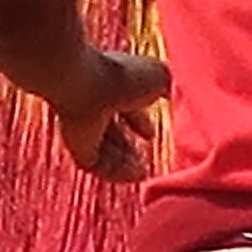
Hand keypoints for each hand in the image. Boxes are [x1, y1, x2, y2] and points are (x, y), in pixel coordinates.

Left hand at [38, 45, 167, 180]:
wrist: (89, 86)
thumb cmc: (122, 74)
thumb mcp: (160, 76)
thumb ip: (167, 87)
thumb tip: (171, 95)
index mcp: (110, 82)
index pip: (124, 106)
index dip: (138, 120)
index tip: (151, 133)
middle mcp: (94, 105)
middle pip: (111, 130)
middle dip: (128, 144)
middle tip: (145, 156)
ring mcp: (83, 128)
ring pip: (104, 151)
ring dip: (125, 162)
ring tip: (143, 171)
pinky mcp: (79, 150)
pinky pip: (99, 166)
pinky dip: (118, 173)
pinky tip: (136, 177)